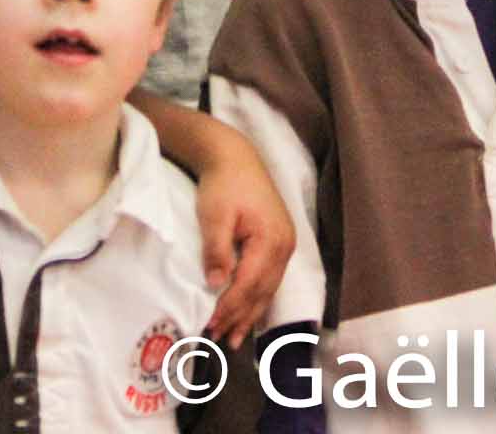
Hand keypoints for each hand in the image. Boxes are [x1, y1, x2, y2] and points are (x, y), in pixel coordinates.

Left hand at [196, 144, 295, 347]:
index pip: (249, 283)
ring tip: (233, 337)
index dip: (230, 307)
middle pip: (262, 291)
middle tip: (218, 338)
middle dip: (240, 317)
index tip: (210, 324)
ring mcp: (285, 245)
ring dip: (250, 314)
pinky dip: (257, 298)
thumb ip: (216, 250)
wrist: (236, 157)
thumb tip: (215, 285)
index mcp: (271, 239)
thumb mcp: (214, 215)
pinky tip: (248, 312)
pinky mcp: (280, 243)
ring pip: (268, 289)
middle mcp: (284, 246)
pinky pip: (270, 279)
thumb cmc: (223, 184)